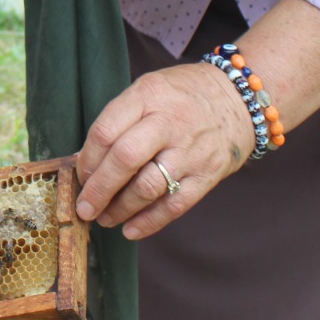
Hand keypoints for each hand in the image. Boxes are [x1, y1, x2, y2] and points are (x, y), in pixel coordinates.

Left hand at [74, 63, 254, 240]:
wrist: (240, 99)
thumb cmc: (182, 95)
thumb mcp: (149, 89)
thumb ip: (119, 120)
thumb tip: (85, 161)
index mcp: (148, 96)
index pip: (106, 131)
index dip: (87, 160)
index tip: (80, 176)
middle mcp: (170, 122)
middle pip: (125, 159)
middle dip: (99, 190)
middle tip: (84, 208)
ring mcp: (191, 150)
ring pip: (148, 186)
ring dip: (120, 209)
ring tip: (105, 218)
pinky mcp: (207, 174)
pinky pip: (175, 204)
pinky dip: (150, 222)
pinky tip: (130, 230)